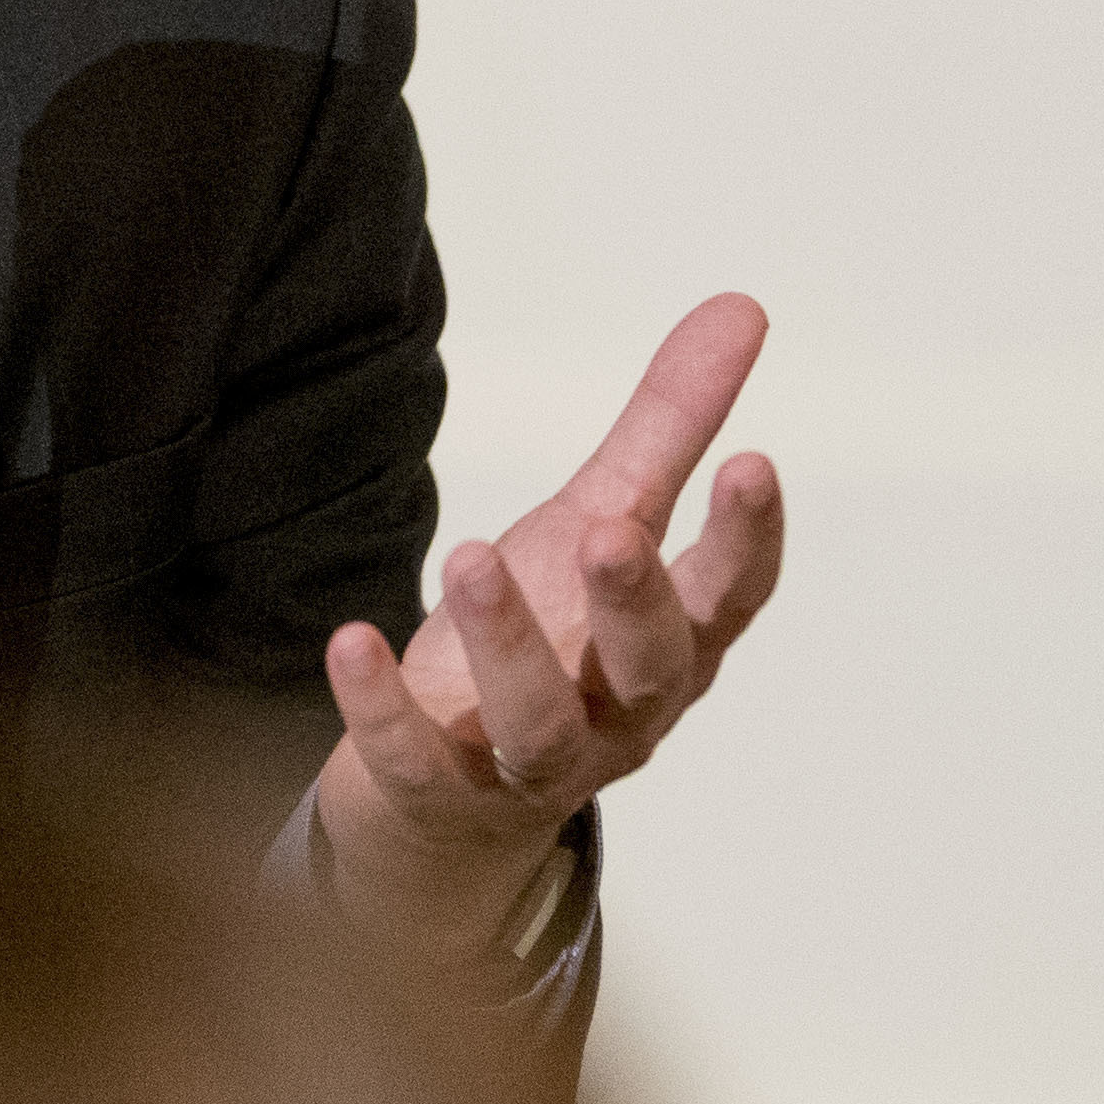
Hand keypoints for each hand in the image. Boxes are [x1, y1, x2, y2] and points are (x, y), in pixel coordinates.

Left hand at [311, 292, 781, 966]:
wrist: (445, 794)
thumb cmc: (549, 636)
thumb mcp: (600, 521)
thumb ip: (666, 428)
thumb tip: (742, 306)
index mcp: (670, 647)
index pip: (730, 600)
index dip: (746, 540)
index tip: (753, 463)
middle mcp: (618, 716)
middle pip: (648, 669)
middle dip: (634, 601)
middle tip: (611, 529)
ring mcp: (531, 767)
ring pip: (537, 722)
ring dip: (508, 644)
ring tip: (470, 554)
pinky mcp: (439, 797)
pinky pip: (414, 764)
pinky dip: (383, 710)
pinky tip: (351, 641)